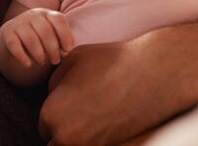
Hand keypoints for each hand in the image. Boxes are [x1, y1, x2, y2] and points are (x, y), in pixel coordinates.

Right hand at [0, 8, 73, 67]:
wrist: (13, 34)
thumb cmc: (39, 37)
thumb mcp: (52, 34)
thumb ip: (61, 41)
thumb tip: (66, 50)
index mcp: (47, 14)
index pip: (58, 19)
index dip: (66, 35)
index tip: (68, 49)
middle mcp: (33, 15)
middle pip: (45, 31)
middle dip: (53, 49)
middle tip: (56, 61)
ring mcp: (19, 23)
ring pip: (31, 39)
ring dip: (39, 54)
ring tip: (42, 62)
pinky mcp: (8, 34)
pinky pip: (14, 45)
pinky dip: (22, 56)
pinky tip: (28, 64)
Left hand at [39, 22, 197, 145]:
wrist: (152, 73)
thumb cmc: (110, 62)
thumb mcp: (71, 61)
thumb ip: (54, 82)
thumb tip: (53, 97)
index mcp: (52, 115)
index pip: (45, 123)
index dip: (59, 109)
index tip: (75, 98)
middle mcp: (66, 139)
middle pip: (56, 140)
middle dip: (67, 125)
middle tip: (87, 107)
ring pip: (74, 144)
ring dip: (81, 134)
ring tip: (98, 113)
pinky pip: (95, 145)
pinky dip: (98, 136)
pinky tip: (110, 120)